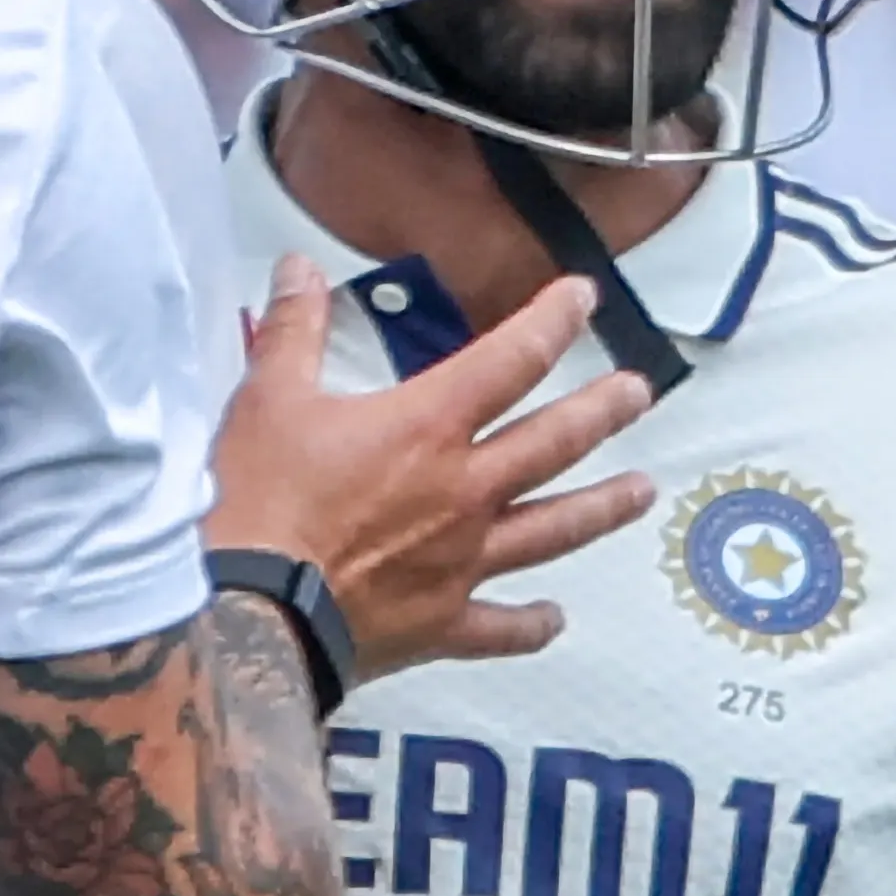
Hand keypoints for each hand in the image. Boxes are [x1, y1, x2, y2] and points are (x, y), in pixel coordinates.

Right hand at [204, 260, 656, 680]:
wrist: (252, 609)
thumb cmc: (259, 502)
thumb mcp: (268, 399)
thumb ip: (293, 330)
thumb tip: (298, 268)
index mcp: (428, 427)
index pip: (510, 359)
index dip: (552, 322)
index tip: (584, 298)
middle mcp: (464, 490)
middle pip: (555, 442)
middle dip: (603, 411)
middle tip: (640, 393)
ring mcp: (462, 560)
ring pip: (553, 529)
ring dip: (601, 508)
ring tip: (643, 492)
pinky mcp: (443, 622)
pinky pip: (501, 626)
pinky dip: (530, 625)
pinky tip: (554, 618)